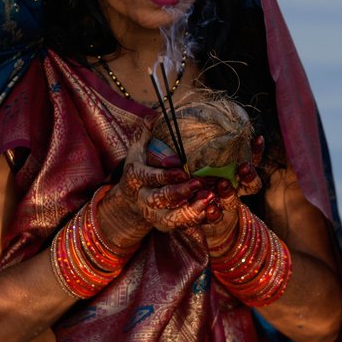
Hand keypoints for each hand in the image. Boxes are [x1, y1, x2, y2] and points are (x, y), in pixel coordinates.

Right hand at [96, 138, 216, 246]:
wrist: (130, 198)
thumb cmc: (140, 166)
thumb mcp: (138, 149)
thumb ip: (146, 133)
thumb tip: (154, 114)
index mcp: (135, 178)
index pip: (149, 177)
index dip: (165, 175)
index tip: (182, 170)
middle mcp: (142, 199)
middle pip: (159, 199)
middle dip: (179, 193)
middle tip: (199, 184)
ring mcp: (154, 215)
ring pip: (171, 219)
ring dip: (190, 212)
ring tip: (209, 200)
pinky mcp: (165, 225)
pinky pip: (182, 227)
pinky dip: (196, 222)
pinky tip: (211, 212)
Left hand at [199, 135, 264, 247]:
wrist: (196, 213)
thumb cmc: (201, 180)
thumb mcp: (201, 163)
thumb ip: (203, 152)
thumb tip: (200, 127)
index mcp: (237, 175)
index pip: (252, 161)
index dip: (257, 152)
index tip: (258, 139)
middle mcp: (236, 190)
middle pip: (251, 184)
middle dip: (249, 175)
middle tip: (244, 167)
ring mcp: (226, 205)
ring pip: (233, 201)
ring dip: (229, 193)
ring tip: (223, 183)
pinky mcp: (214, 218)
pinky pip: (216, 217)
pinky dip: (214, 213)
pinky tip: (211, 209)